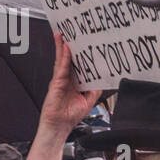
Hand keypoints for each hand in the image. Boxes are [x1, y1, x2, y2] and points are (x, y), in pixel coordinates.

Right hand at [28, 34, 102, 159]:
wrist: (59, 127)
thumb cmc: (70, 116)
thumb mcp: (89, 100)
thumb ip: (95, 89)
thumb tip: (103, 78)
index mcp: (74, 82)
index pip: (77, 64)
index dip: (80, 53)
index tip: (84, 42)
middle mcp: (66, 79)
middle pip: (68, 58)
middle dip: (70, 45)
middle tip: (72, 32)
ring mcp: (60, 80)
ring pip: (62, 59)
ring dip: (62, 46)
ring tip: (63, 34)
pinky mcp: (55, 83)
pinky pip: (60, 67)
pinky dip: (63, 57)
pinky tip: (65, 48)